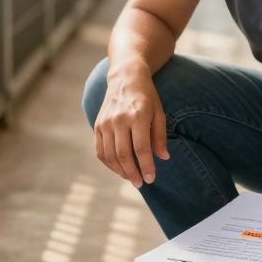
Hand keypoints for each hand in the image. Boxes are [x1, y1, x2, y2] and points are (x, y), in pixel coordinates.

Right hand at [93, 59, 169, 186]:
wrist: (125, 78)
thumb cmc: (147, 96)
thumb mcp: (159, 112)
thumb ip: (160, 136)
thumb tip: (163, 158)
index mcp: (137, 115)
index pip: (141, 148)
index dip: (146, 166)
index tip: (151, 179)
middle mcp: (118, 119)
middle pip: (123, 154)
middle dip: (132, 173)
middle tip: (140, 183)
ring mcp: (105, 122)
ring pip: (110, 155)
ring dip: (120, 171)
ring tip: (131, 178)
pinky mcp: (97, 125)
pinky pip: (100, 151)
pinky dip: (108, 163)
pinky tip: (119, 169)